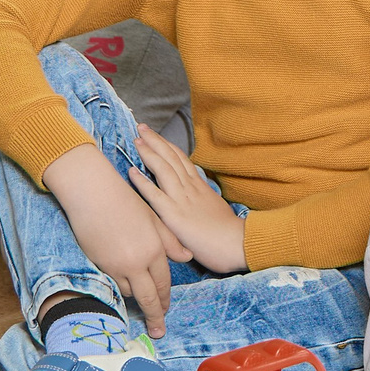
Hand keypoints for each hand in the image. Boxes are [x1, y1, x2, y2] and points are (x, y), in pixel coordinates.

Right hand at [43, 143, 189, 337]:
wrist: (93, 195)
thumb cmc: (125, 202)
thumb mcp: (154, 219)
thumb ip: (170, 241)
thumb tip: (186, 258)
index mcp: (155, 249)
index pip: (163, 283)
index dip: (165, 299)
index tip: (166, 312)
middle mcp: (138, 261)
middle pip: (148, 297)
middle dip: (154, 315)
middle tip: (158, 330)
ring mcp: (118, 265)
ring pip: (130, 291)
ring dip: (137, 298)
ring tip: (141, 307)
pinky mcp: (100, 265)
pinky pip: (114, 284)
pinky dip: (121, 289)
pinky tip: (124, 291)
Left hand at [129, 128, 248, 274]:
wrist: (238, 244)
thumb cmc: (229, 233)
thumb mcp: (217, 208)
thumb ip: (204, 200)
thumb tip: (199, 196)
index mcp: (200, 187)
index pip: (182, 160)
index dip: (167, 146)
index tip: (155, 135)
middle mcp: (190, 188)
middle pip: (171, 158)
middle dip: (155, 141)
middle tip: (141, 127)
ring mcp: (182, 200)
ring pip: (163, 169)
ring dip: (149, 153)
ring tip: (136, 140)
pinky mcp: (174, 215)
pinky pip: (155, 195)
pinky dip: (142, 182)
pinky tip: (131, 171)